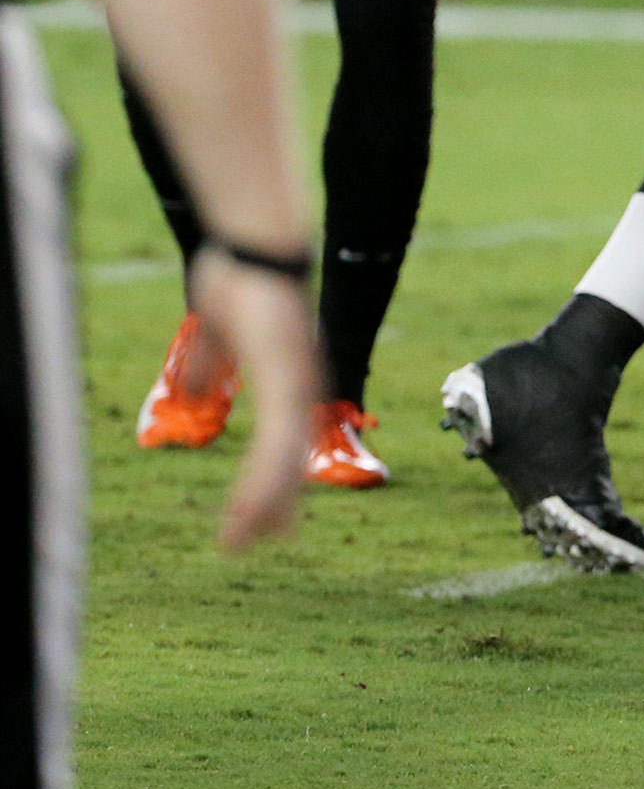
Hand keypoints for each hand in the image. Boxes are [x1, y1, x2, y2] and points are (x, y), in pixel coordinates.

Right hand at [190, 248, 320, 549]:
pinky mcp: (288, 379)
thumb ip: (211, 364)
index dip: (275, 480)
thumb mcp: (219, 334)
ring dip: (264, 505)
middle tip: (258, 543)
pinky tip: (251, 509)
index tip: (265, 516)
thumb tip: (194, 391)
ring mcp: (299, 384)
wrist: (254, 245)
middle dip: (274, 505)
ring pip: (286, 462)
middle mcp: (303, 387)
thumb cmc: (239, 279)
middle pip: (291, 460)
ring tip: (242, 540)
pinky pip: (278, 443)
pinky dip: (265, 480)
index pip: (284, 442)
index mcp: (289, 379)